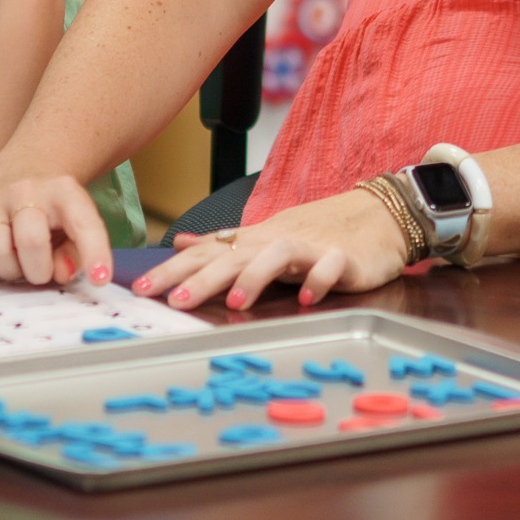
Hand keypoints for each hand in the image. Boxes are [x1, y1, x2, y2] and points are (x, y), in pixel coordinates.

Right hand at [0, 173, 111, 287]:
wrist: (25, 168)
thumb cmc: (55, 211)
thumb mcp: (77, 224)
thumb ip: (79, 252)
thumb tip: (61, 273)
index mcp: (64, 192)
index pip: (82, 223)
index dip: (94, 253)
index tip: (100, 279)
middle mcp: (25, 190)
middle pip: (30, 240)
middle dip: (38, 271)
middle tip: (40, 273)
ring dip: (8, 271)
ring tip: (16, 265)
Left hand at [138, 187, 413, 310]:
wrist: (378, 215)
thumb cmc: (318, 231)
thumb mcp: (265, 235)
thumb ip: (223, 243)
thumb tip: (180, 243)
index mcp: (255, 239)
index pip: (207, 252)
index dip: (174, 270)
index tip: (141, 289)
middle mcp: (276, 240)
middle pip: (233, 255)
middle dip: (201, 278)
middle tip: (172, 301)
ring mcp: (311, 247)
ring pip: (276, 256)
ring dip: (254, 278)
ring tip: (233, 304)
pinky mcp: (344, 258)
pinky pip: (329, 267)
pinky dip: (318, 279)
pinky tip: (306, 298)